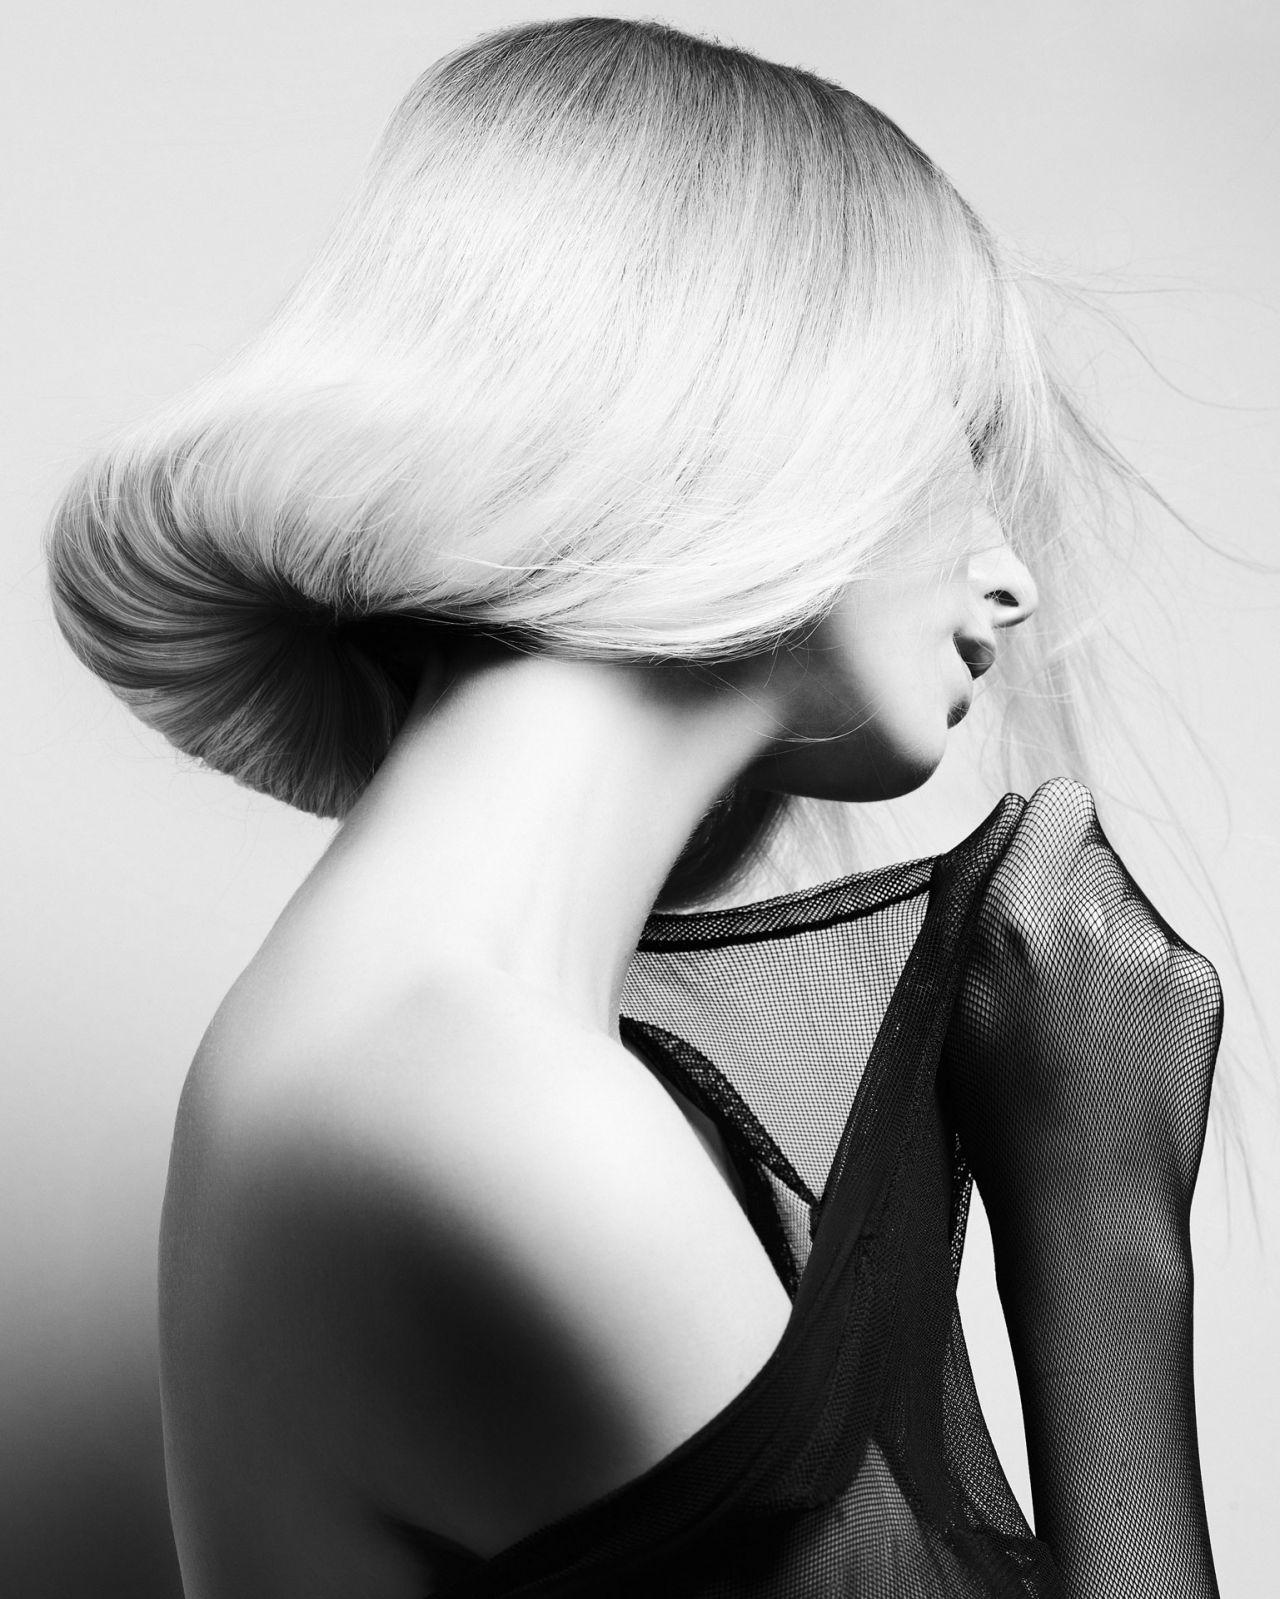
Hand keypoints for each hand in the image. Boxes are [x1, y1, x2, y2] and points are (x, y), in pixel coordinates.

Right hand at [940, 779, 1220, 1230]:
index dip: (1041, 836)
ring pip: (1128, 898)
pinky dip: (1140, 975)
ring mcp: (1155, 952)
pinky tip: (1117, 1034)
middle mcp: (1093, 920)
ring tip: (1081, 1013)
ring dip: (1105, 932)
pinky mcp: (1198, 982)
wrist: (1087, 1197)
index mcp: (1015, 918)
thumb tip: (1008, 814)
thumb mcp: (947, 994)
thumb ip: (968, 888)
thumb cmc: (1000, 1107)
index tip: (1027, 882)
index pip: (1059, 804)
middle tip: (1046, 970)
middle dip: (1069, 890)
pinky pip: (1161, 944)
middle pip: (1093, 852)